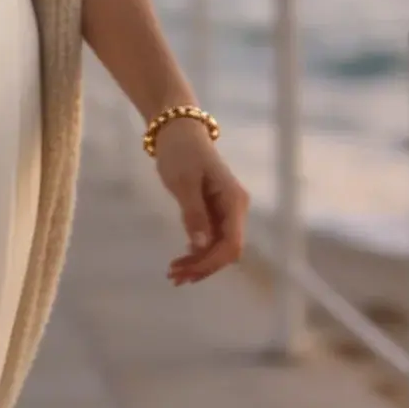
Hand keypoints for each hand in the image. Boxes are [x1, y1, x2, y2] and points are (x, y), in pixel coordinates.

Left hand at [152, 119, 249, 284]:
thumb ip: (193, 214)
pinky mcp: (214, 210)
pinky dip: (196, 251)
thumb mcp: (183, 182)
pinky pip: (210, 237)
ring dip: (199, 262)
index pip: (231, 244)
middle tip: (173, 277)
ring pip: (218, 246)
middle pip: (226, 250)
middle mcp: (235, 209)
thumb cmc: (181, 151)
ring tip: (174, 273)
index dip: (211, 263)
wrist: (177, 130)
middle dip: (203, 266)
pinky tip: (182, 259)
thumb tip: (200, 245)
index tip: (186, 271)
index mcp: (234, 201)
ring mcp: (225, 210)